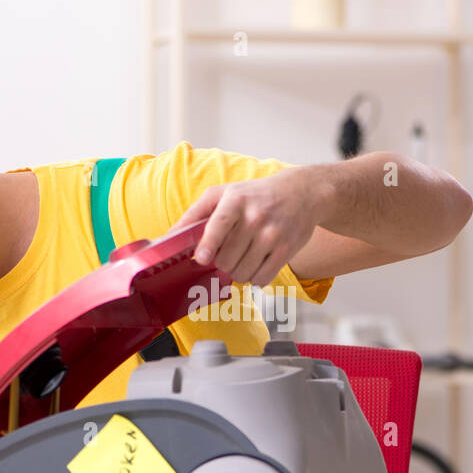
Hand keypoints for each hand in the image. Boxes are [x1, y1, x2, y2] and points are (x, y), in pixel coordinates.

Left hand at [169, 167, 330, 286]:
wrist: (302, 193)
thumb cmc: (255, 195)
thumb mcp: (224, 193)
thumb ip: (196, 213)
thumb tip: (170, 236)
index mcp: (236, 200)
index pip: (220, 224)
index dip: (208, 244)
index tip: (201, 258)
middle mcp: (256, 216)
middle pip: (227, 258)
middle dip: (221, 263)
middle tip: (227, 254)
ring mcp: (273, 234)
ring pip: (243, 272)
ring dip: (237, 272)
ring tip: (243, 258)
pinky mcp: (287, 249)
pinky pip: (263, 278)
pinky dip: (255, 278)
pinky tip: (257, 264)